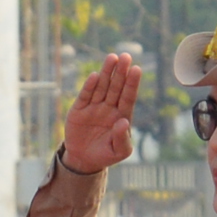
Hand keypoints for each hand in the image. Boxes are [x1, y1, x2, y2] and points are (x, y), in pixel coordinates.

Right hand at [56, 53, 142, 175]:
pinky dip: (90, 86)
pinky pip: (85, 96)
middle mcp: (109, 108)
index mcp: (121, 116)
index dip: (132, 83)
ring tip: (112, 58)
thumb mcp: (119, 151)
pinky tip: (95, 76)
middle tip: (126, 56)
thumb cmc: (106, 154)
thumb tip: (123, 121)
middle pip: (116, 87)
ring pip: (102, 87)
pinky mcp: (79, 110)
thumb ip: (123, 138)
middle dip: (121, 72)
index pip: (128, 97)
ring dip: (106, 73)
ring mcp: (94, 107)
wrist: (84, 160)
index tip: (137, 69)